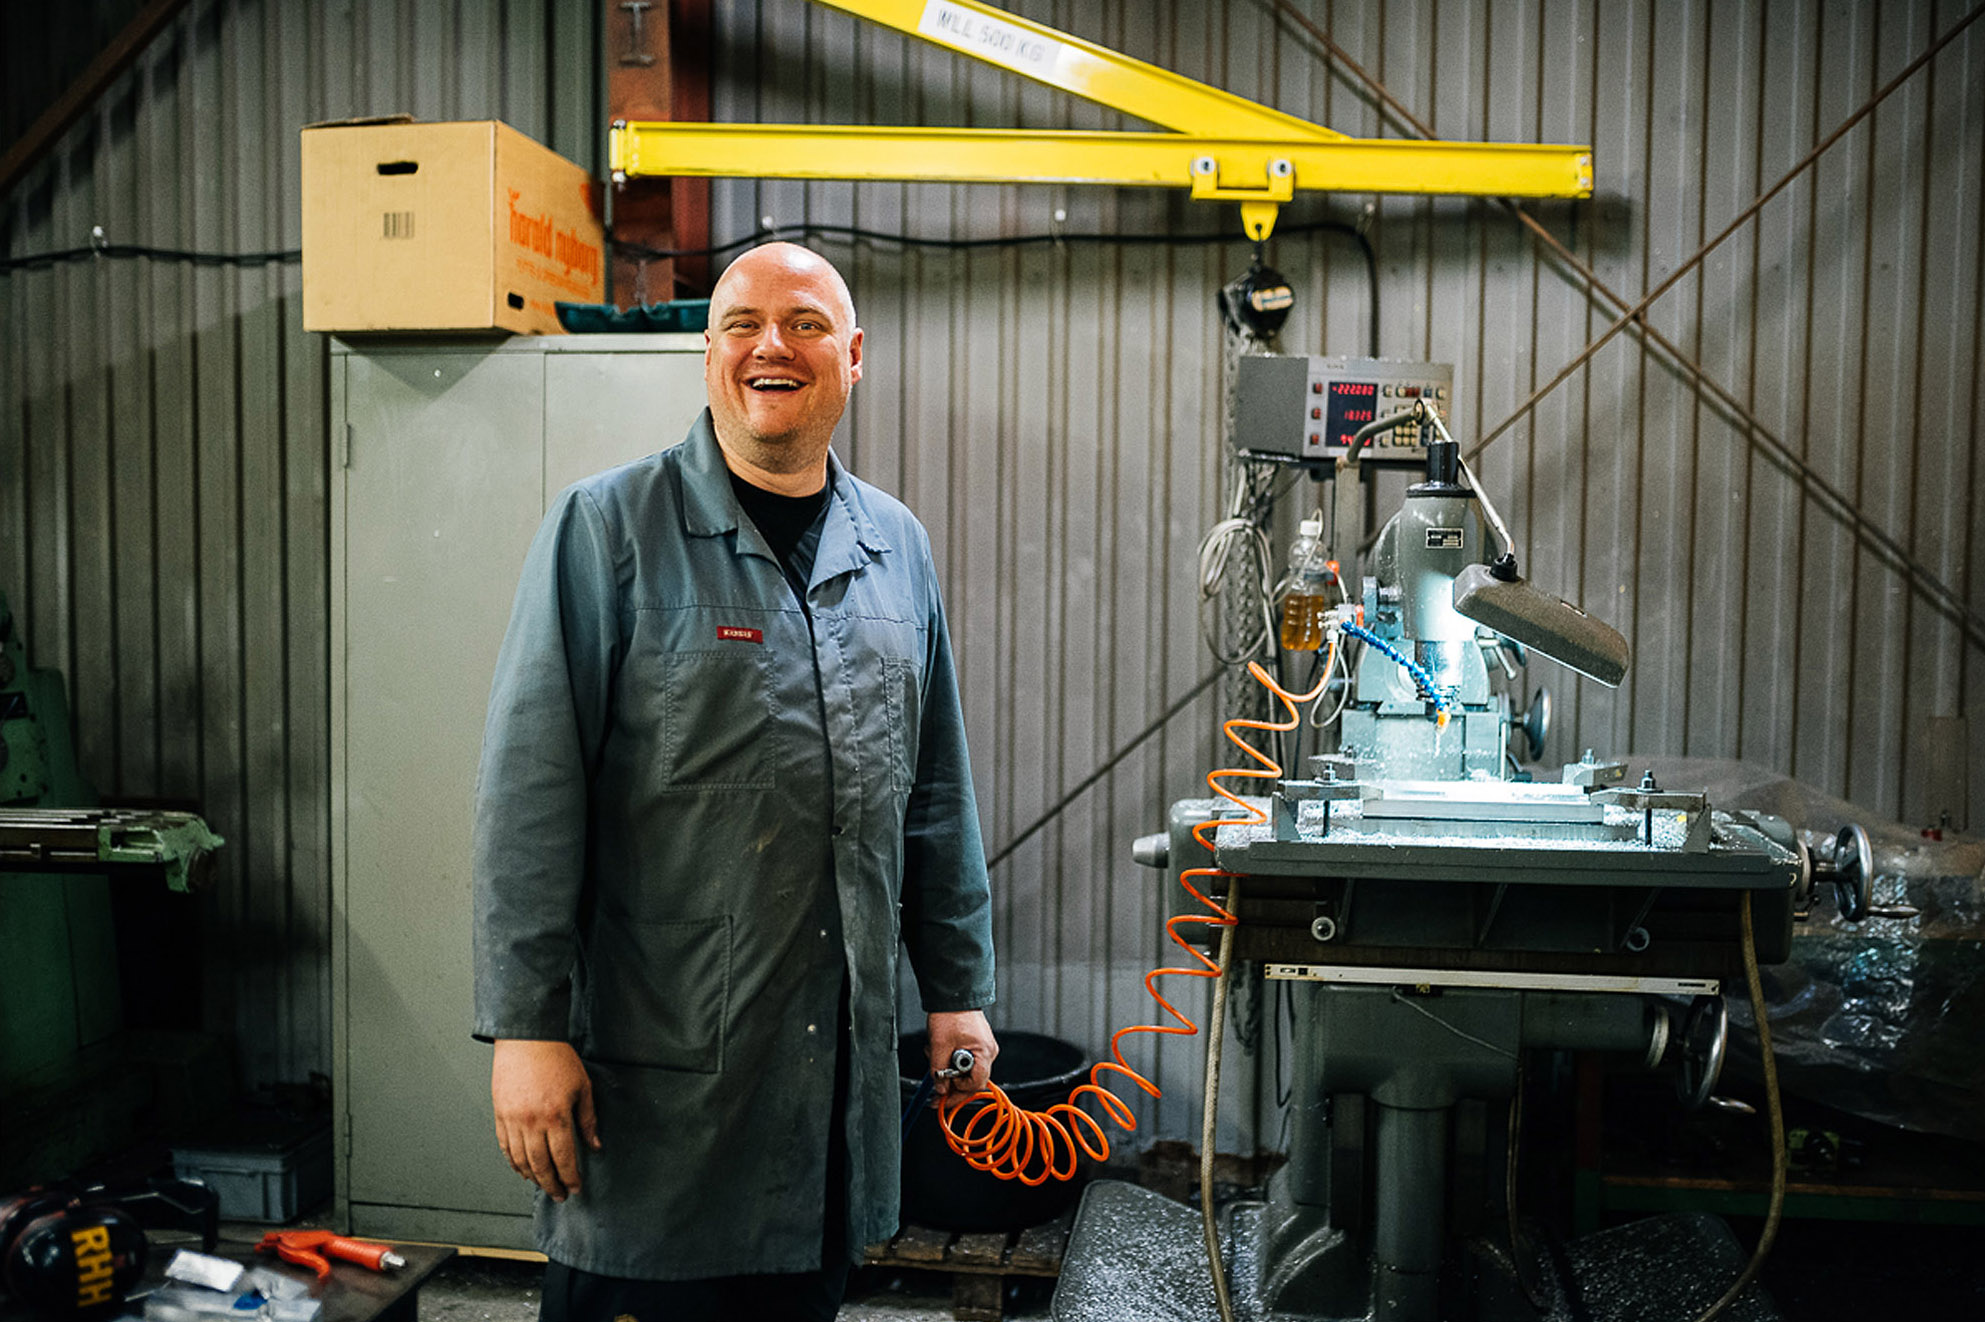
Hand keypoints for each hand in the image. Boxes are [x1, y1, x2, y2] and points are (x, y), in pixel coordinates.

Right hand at [491, 1039, 599, 1200]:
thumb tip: (595, 1145)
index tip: (575, 1188)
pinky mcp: (499, 1115)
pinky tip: (522, 1170)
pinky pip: (504, 1147)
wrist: (527, 1039)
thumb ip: (588, 1119)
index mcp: (556, 1115)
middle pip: (541, 1165)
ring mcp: (513, 1120)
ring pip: (520, 1160)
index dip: (570, 1177)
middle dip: (552, 1184)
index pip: (563, 1158)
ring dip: (532, 1177)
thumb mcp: (582, 1087)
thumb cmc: (557, 1059)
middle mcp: (532, 1122)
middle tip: (559, 1195)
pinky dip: (513, 1162)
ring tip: (543, 1185)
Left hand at [927, 1009, 997, 1098]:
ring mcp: (984, 1047)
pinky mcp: (977, 1043)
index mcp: (984, 1052)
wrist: (953, 995)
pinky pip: (967, 1060)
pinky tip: (941, 1052)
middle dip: (953, 1084)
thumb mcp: (939, 1046)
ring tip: (935, 1057)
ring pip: (968, 1070)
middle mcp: (988, 1051)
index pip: (976, 1084)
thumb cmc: (950, 1015)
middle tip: (937, 1087)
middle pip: (973, 1080)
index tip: (943, 1095)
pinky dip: (952, 1061)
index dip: (958, 1092)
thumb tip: (940, 1088)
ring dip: (950, 1070)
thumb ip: (938, 1071)